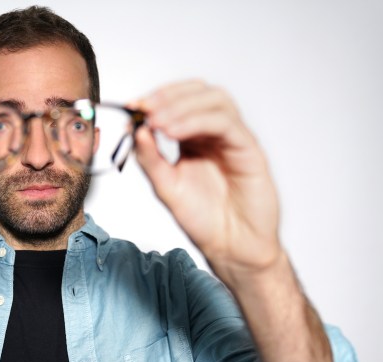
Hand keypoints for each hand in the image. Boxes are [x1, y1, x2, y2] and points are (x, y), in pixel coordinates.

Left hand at [134, 80, 281, 281]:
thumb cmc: (204, 219)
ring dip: (182, 106)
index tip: (132, 105)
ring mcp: (234, 139)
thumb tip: (134, 129)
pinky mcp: (249, 149)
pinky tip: (174, 132)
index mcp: (196, 139)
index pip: (180, 102)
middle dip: (169, 96)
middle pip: (199, 93)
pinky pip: (226, 124)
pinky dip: (197, 121)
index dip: (157, 98)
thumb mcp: (166, 186)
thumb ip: (150, 158)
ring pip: (215, 101)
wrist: (230, 247)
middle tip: (144, 108)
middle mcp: (216, 134)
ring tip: (157, 122)